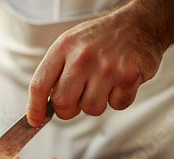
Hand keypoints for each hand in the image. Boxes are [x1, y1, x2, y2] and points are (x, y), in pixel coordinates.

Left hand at [27, 7, 165, 125]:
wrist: (139, 23)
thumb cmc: (102, 37)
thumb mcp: (71, 44)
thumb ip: (56, 71)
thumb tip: (43, 105)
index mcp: (64, 47)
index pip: (39, 85)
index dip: (34, 108)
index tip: (35, 120)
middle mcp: (82, 57)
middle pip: (62, 103)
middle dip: (68, 108)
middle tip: (78, 98)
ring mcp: (106, 68)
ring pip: (90, 109)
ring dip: (96, 103)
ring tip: (103, 84)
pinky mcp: (128, 77)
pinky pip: (116, 106)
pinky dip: (118, 99)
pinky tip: (119, 82)